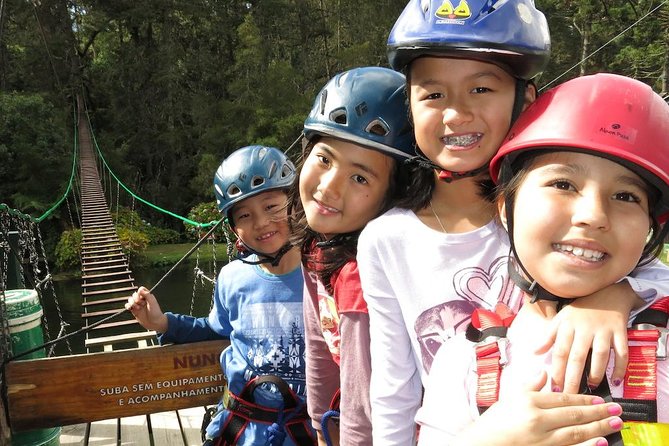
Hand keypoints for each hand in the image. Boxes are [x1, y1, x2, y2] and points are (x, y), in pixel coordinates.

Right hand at [125, 286, 168, 331]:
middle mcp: (142, 300)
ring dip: (132, 303)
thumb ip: (147, 295)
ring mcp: (138, 305)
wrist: (154, 323)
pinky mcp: (134, 311)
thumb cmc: (155, 312)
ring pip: (130, 299)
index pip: (141, 289)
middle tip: (142, 304)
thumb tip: (140, 290)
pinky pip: (128, 305)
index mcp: (148, 296)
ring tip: (138, 308)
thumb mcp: (152, 302)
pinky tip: (130, 308)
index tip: (143, 297)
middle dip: (136, 299)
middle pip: (134, 294)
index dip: (140, 292)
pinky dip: (127, 306)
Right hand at [453, 372, 622, 445]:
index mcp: (529, 401)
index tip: (600, 399)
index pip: (563, 398)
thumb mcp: (510, 398)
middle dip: (598, 412)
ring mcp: (541, 438)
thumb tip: (545, 373)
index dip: (583, 398)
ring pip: (576, 432)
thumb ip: (530, 386)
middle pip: (574, 414)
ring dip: (598, 428)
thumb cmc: (494, 422)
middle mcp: (537, 419)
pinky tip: (600, 443)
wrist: (481, 444)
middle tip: (616, 410)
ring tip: (614, 424)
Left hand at [536, 282, 637, 393]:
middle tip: (570, 395)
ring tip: (591, 387)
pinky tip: (616, 380)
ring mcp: (603, 330)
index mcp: (567, 326)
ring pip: (600, 354)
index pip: (560, 351)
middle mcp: (584, 328)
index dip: (557, 370)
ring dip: (596, 372)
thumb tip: (534, 352)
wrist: (607, 293)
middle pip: (577, 356)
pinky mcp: (620, 331)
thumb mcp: (561, 319)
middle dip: (573, 378)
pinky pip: (622, 352)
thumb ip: (549, 337)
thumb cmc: (580, 310)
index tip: (554, 388)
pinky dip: (620, 367)